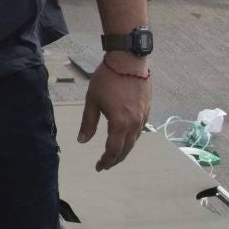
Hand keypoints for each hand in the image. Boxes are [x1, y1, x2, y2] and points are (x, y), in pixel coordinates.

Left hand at [77, 56, 150, 170]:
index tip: (98, 167)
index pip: (113, 150)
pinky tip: (124, 138)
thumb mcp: (92, 101)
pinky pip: (140, 130)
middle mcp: (135, 123)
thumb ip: (88, 123)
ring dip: (124, 150)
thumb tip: (82, 141)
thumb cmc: (108, 78)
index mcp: (120, 123)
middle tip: (105, 165)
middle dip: (115, 159)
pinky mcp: (147, 109)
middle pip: (126, 149)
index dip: (106, 161)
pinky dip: (131, 139)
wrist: (129, 61)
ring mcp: (143, 117)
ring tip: (113, 155)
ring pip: (134, 141)